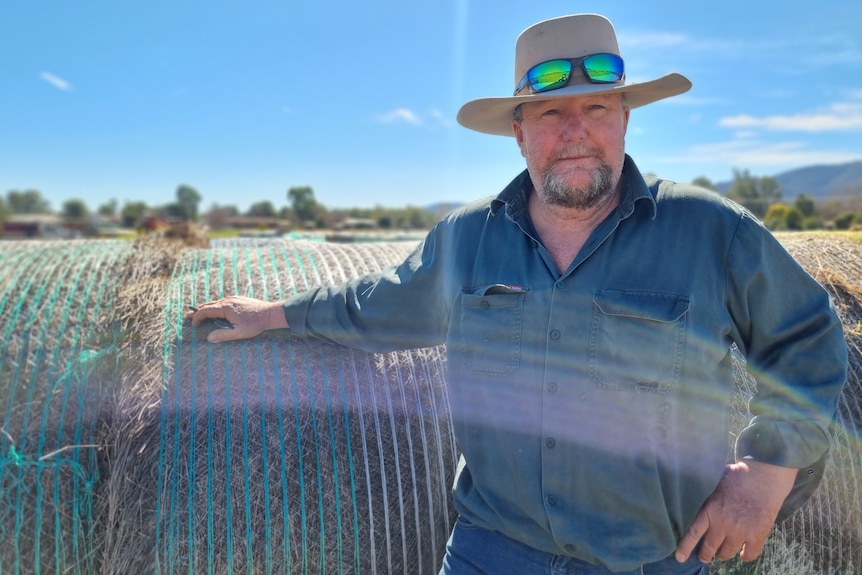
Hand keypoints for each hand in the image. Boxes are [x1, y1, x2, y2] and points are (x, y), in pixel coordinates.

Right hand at [188, 295, 287, 342]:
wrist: (270, 313)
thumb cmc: (255, 324)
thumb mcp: (239, 333)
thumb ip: (223, 335)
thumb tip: (209, 339)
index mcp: (226, 308)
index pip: (206, 311)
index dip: (197, 317)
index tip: (193, 325)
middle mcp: (228, 300)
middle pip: (208, 304)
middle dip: (197, 311)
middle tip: (188, 315)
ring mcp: (233, 298)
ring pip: (216, 302)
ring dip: (206, 308)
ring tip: (198, 312)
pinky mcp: (238, 299)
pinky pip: (223, 301)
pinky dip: (215, 306)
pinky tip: (215, 310)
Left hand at [675, 460, 796, 563]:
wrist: (763, 477)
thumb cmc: (738, 475)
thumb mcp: (714, 483)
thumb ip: (708, 494)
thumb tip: (695, 487)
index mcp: (709, 511)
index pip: (693, 533)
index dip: (685, 547)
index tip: (680, 558)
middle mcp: (722, 525)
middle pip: (709, 548)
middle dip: (706, 555)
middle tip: (704, 557)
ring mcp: (740, 532)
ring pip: (727, 553)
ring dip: (723, 555)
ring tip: (722, 553)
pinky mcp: (757, 535)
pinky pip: (750, 554)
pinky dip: (746, 556)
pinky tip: (743, 554)